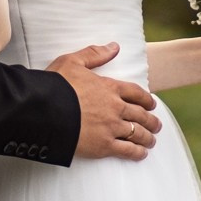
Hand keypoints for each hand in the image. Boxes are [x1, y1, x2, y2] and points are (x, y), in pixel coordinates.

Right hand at [50, 42, 161, 160]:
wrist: (44, 110)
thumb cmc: (55, 85)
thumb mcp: (73, 61)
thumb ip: (95, 54)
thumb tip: (114, 46)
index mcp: (109, 87)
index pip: (135, 93)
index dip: (146, 100)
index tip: (152, 105)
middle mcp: (115, 107)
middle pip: (140, 114)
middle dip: (151, 120)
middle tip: (156, 125)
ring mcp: (111, 127)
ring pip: (137, 133)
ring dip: (148, 137)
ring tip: (152, 140)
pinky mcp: (104, 146)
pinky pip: (127, 150)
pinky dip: (138, 152)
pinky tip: (142, 154)